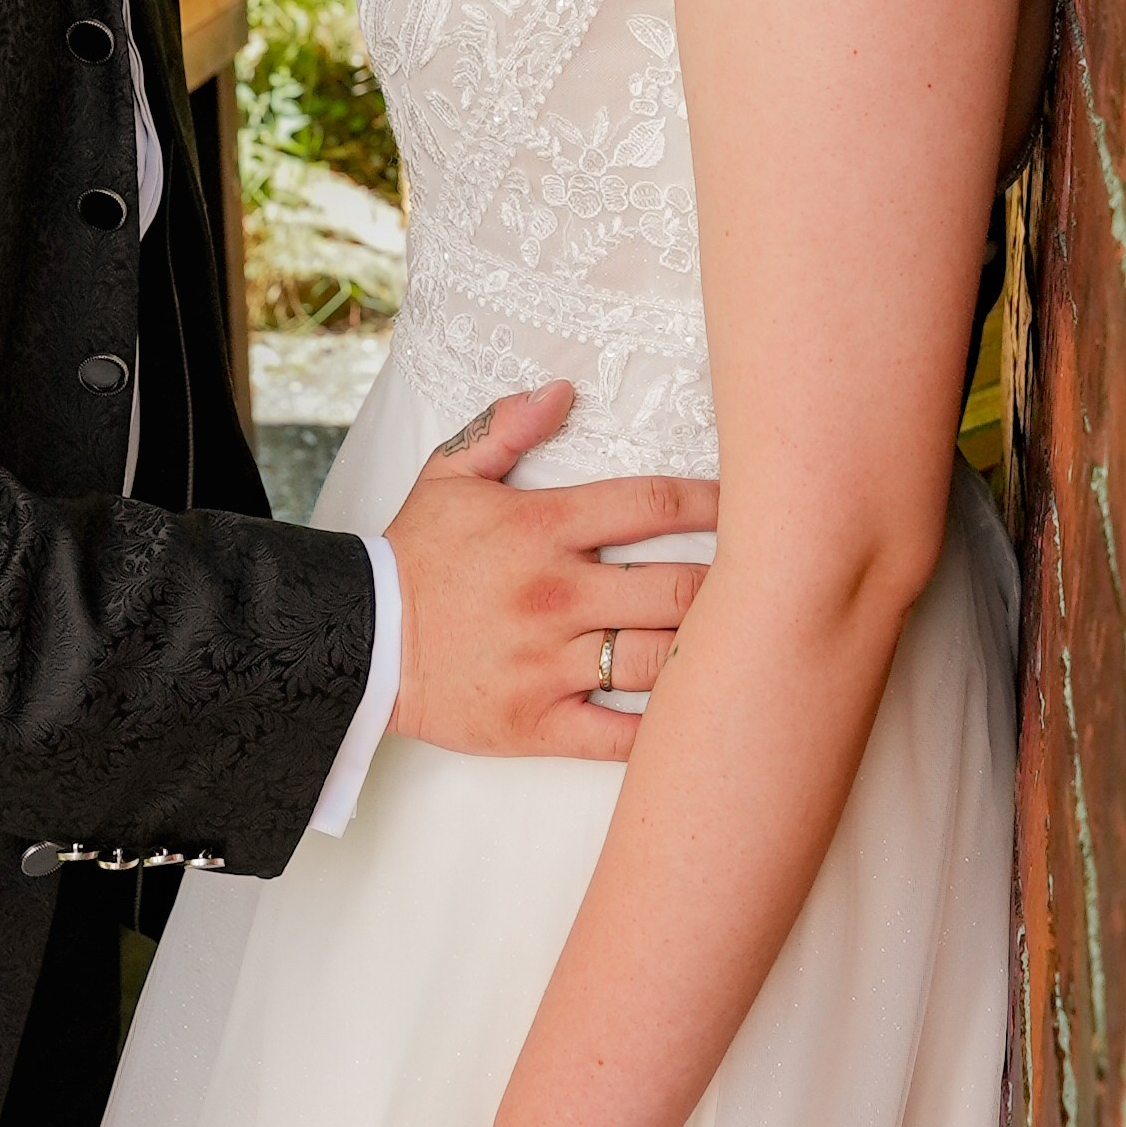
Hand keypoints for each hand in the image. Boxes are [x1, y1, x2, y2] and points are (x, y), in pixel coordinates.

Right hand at [383, 385, 716, 764]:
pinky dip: (666, 731)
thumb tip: (563, 391)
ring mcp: (550, 662)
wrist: (358, 639)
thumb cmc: (414, 557)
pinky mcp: (540, 721)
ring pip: (660, 659)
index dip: (714, 503)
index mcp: (542, 528)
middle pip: (678, 588)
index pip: (652, 506)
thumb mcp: (449, 475)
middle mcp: (556, 594)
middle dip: (731, 584)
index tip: (751, 505)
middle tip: (766, 583)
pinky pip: (621, 735)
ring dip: (706, 650)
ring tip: (743, 643)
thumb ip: (508, 428)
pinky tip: (698, 715)